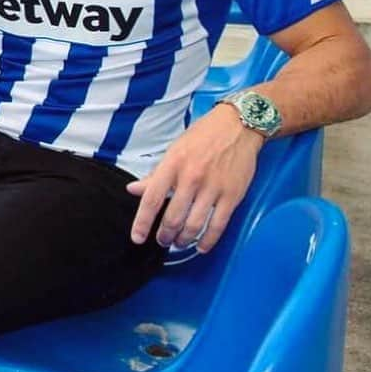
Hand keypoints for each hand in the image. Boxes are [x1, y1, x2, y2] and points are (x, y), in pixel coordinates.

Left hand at [127, 104, 263, 253]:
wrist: (238, 125)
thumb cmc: (203, 136)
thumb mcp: (174, 151)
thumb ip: (155, 175)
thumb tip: (132, 189)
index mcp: (172, 164)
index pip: (152, 199)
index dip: (142, 222)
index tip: (137, 237)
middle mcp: (191, 177)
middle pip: (172, 218)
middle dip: (164, 235)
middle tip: (162, 241)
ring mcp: (213, 187)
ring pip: (194, 225)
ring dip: (183, 240)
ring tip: (178, 243)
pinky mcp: (232, 195)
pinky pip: (218, 225)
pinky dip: (207, 241)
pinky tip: (200, 246)